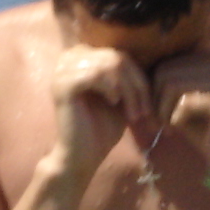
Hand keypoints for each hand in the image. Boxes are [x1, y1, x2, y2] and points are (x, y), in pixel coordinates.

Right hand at [51, 45, 151, 179]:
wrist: (84, 156)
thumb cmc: (102, 127)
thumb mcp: (121, 95)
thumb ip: (126, 73)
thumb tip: (147, 53)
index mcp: (80, 58)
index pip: (118, 54)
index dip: (138, 77)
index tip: (147, 105)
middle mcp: (68, 59)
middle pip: (115, 57)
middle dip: (136, 85)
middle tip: (143, 111)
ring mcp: (62, 71)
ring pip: (108, 65)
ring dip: (128, 91)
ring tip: (132, 113)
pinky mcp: (62, 85)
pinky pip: (94, 75)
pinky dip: (111, 89)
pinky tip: (114, 103)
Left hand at [151, 48, 209, 175]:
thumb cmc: (197, 125)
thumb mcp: (175, 100)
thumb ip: (160, 83)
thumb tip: (132, 71)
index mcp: (205, 57)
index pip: (163, 64)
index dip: (152, 90)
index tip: (155, 114)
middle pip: (165, 73)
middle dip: (155, 102)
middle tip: (158, 124)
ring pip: (172, 85)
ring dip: (163, 111)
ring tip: (168, 127)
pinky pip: (185, 103)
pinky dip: (176, 119)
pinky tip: (181, 128)